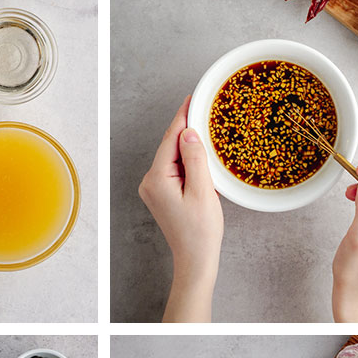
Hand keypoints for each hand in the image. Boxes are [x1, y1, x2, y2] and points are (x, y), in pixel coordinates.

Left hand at [138, 97, 223, 321]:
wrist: (195, 259)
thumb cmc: (200, 231)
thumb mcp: (203, 191)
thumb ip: (195, 159)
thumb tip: (189, 132)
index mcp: (157, 179)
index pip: (170, 139)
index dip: (183, 117)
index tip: (192, 99)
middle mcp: (150, 182)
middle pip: (170, 146)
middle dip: (187, 128)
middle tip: (204, 108)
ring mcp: (154, 189)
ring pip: (173, 156)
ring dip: (189, 144)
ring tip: (207, 127)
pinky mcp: (162, 194)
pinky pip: (175, 168)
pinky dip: (188, 159)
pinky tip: (201, 153)